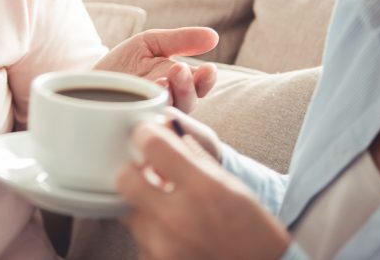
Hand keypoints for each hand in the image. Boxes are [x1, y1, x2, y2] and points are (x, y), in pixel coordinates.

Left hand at [93, 28, 217, 112]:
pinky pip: (146, 123)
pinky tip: (147, 98)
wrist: (90, 78)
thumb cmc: (123, 62)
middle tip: (178, 69)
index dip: (206, 79)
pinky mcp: (133, 126)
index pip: (201, 85)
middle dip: (186, 85)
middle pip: (188, 101)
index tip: (208, 69)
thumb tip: (214, 37)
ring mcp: (152, 116)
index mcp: (179, 84)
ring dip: (168, 96)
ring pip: (169, 113)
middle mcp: (170, 104)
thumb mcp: (151, 43)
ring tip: (162, 80)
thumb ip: (180, 40)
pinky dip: (148, 111)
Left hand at [117, 122, 290, 259]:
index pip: (153, 145)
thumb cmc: (253, 232)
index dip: (146, 134)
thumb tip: (166, 132)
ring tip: (170, 211)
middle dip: (134, 171)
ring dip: (144, 206)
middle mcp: (179, 218)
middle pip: (126, 179)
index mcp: (202, 188)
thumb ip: (193, 157)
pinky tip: (173, 235)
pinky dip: (151, 235)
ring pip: (131, 212)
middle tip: (147, 172)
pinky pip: (140, 242)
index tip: (145, 135)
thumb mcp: (230, 185)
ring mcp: (165, 249)